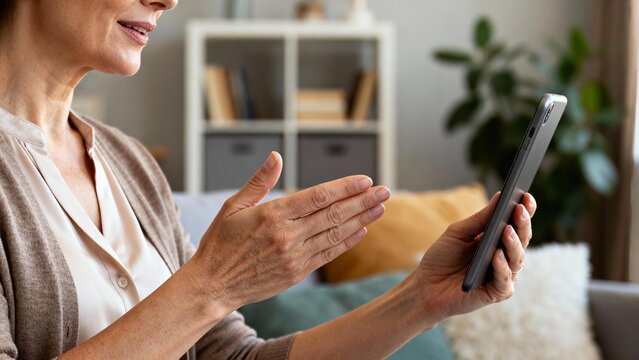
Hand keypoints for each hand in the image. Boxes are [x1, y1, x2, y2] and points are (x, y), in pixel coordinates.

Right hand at [189, 152, 390, 308]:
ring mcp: (294, 256)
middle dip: (362, 201)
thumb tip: (276, 156)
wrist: (213, 285)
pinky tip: (361, 231)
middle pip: (334, 214)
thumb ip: (259, 181)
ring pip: (336, 233)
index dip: (345, 187)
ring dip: (361, 219)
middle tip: (384, 191)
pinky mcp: (297, 273)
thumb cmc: (220, 243)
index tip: (365, 180)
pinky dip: (347, 241)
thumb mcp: (233, 206)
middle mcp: (288, 235)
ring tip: (380, 208)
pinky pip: (329, 254)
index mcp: (273, 214)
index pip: (319, 196)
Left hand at [410, 192, 535, 325]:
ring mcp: (503, 275)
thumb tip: (500, 195)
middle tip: (519, 209)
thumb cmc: (442, 257)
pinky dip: (502, 268)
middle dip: (522, 224)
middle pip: (521, 239)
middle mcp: (506, 257)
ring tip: (506, 230)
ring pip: (517, 259)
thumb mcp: (458, 233)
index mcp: (498, 239)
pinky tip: (496, 255)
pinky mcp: (496, 293)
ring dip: (513, 244)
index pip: (517, 223)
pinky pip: (505, 280)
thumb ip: (480, 219)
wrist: (426, 286)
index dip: (525, 209)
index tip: (526, 195)